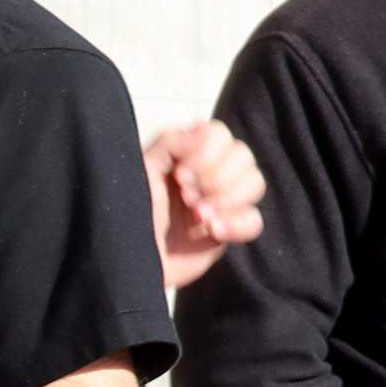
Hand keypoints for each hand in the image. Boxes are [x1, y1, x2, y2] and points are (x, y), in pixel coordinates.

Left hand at [145, 121, 265, 290]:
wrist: (132, 259)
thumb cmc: (130, 213)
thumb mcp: (143, 171)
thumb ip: (170, 142)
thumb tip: (203, 127)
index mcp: (186, 155)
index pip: (220, 135)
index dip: (207, 153)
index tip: (179, 175)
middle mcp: (208, 173)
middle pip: (243, 157)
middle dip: (216, 179)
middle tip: (187, 199)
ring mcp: (221, 202)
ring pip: (255, 183)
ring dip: (228, 200)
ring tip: (198, 216)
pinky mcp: (228, 230)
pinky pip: (255, 221)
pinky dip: (236, 225)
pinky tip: (211, 231)